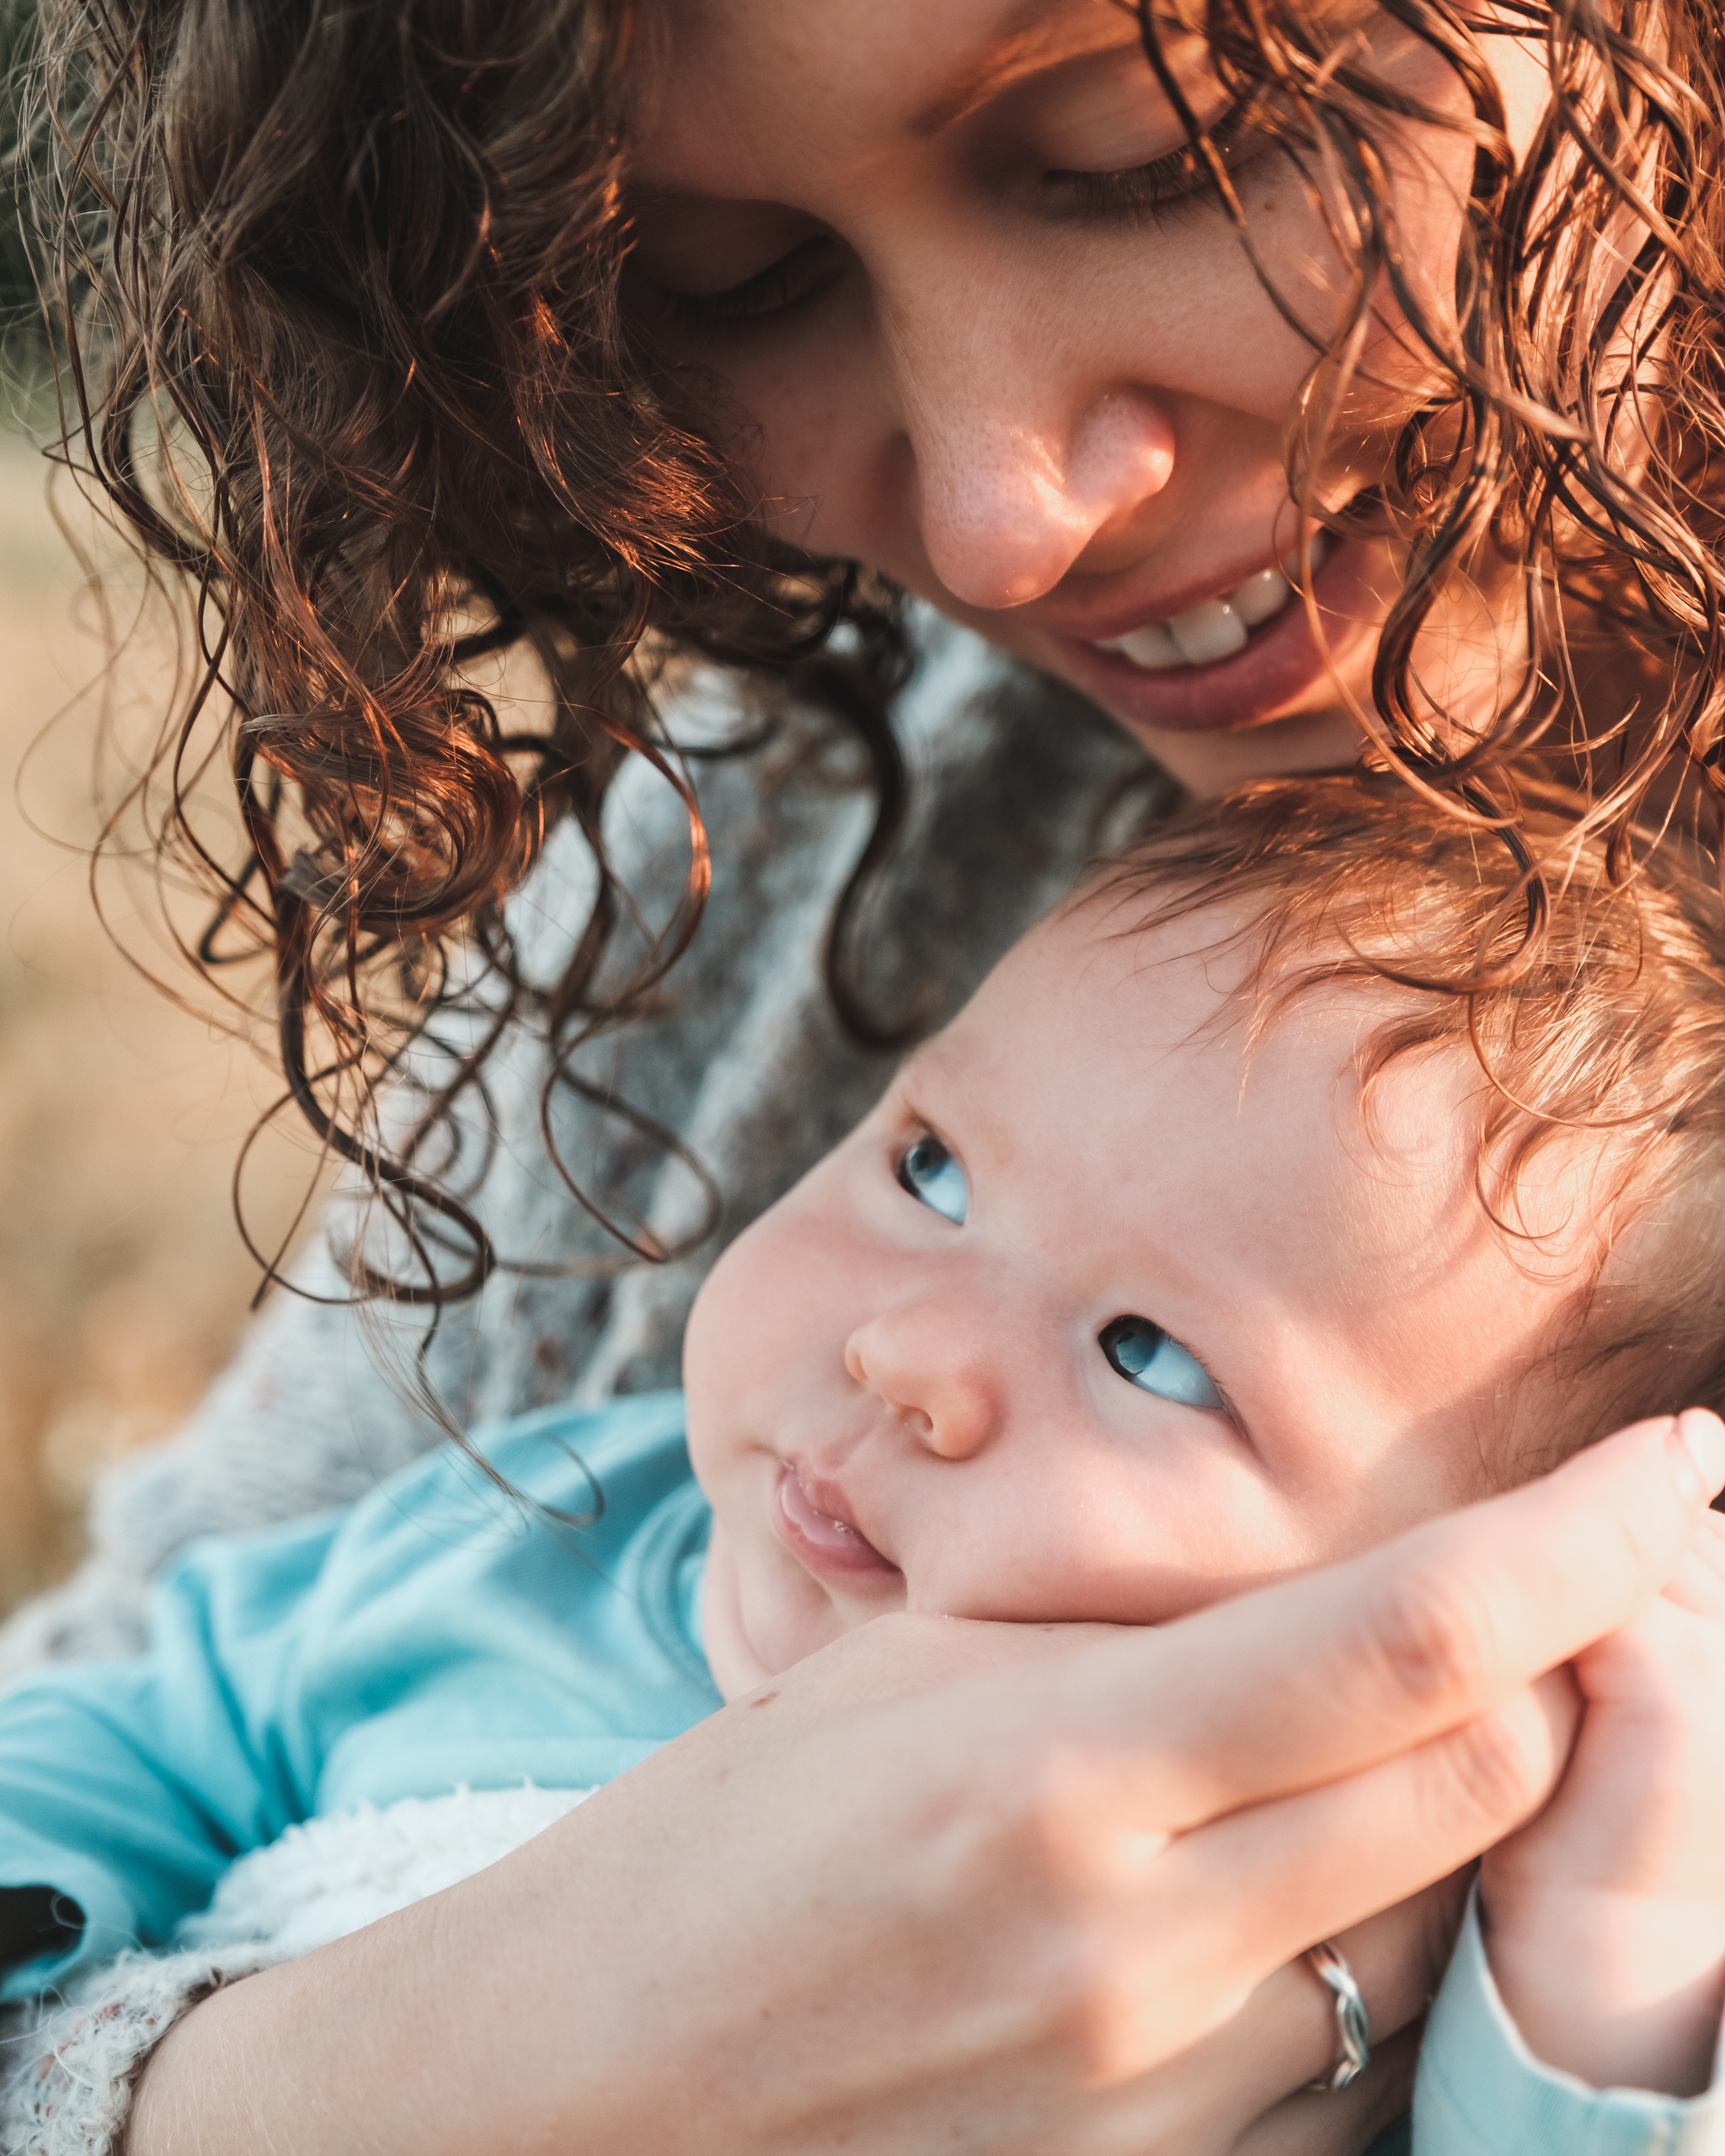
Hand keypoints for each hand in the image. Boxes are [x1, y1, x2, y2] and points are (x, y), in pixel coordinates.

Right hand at [127, 1412, 1717, 2155]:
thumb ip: (1137, 1641)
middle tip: (1555, 1571)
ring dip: (1448, 1797)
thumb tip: (1340, 1591)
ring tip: (1334, 1728)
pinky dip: (1353, 1924)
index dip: (1577, 1538)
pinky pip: (1347, 2028)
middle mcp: (1147, 1946)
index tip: (1673, 1455)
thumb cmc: (725, 1832)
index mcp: (1060, 1768)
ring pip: (1437, 1906)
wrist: (593, 2081)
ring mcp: (1171, 2092)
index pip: (1406, 1638)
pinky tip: (1252, 1872)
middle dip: (1566, 1656)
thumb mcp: (908, 1670)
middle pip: (1487, 1776)